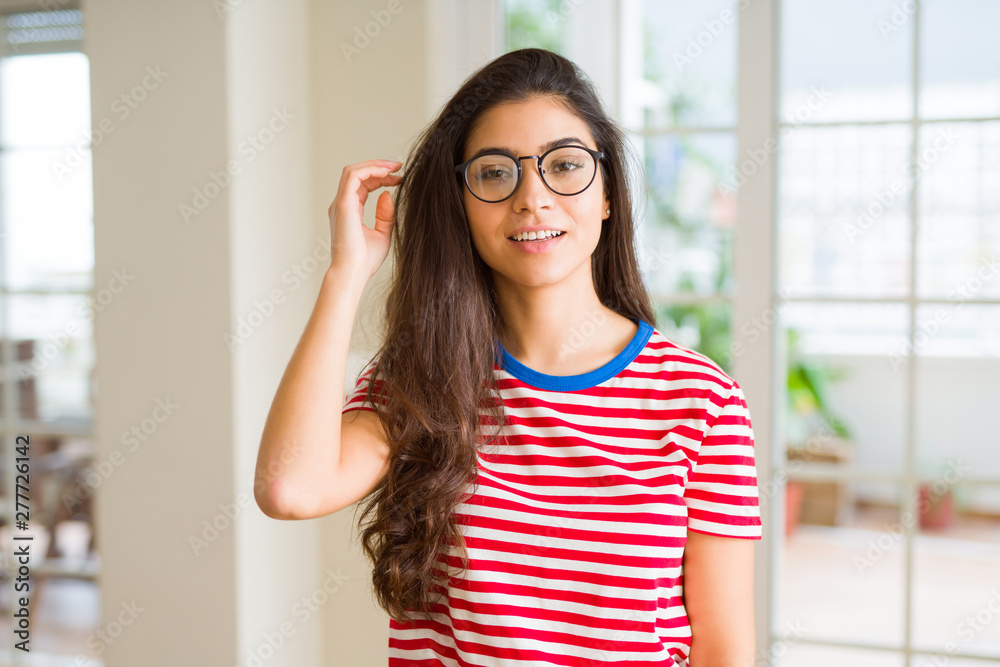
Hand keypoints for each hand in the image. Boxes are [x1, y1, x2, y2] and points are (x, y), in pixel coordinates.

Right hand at [328, 159, 402, 281]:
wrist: (353, 272)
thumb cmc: (365, 260)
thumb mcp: (382, 235)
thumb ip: (385, 216)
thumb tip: (387, 195)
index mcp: (350, 211)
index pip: (363, 185)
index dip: (381, 178)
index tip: (399, 179)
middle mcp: (342, 204)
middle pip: (358, 175)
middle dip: (378, 168)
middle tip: (398, 167)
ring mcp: (341, 203)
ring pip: (353, 171)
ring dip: (374, 165)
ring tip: (393, 167)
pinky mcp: (343, 204)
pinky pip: (354, 176)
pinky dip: (370, 170)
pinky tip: (386, 173)